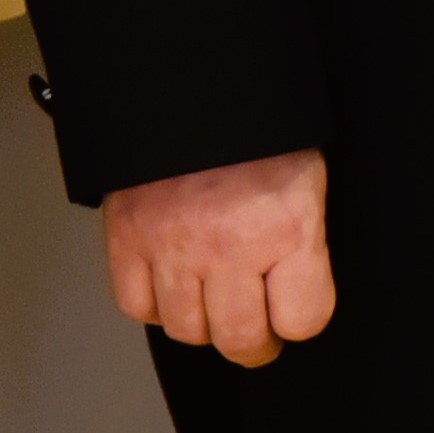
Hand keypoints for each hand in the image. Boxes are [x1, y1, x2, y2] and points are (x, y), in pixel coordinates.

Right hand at [105, 148, 333, 364]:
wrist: (195, 88)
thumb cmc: (263, 133)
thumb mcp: (308, 180)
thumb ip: (303, 241)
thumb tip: (297, 294)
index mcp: (287, 229)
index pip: (303, 318)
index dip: (303, 319)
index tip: (297, 312)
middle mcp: (229, 248)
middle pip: (239, 339)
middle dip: (254, 344)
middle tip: (257, 333)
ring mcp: (172, 248)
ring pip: (185, 330)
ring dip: (204, 324)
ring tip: (216, 302)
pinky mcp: (126, 242)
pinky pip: (137, 307)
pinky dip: (155, 305)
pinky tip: (173, 285)